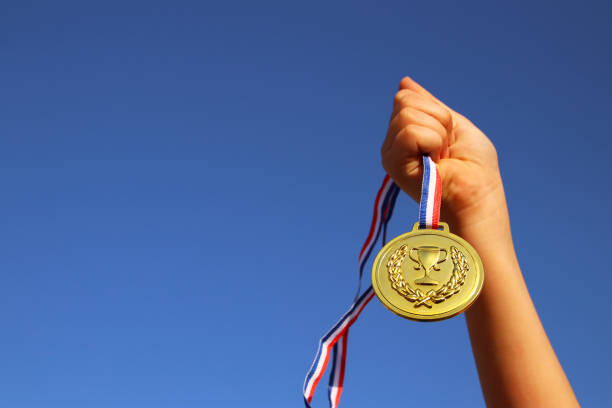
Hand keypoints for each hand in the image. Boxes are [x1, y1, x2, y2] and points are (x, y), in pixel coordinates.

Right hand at [381, 77, 503, 226]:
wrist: (478, 195)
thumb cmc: (474, 168)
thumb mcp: (454, 124)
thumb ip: (429, 105)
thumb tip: (404, 82)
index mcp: (406, 134)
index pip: (407, 97)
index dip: (437, 112)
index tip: (448, 138)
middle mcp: (393, 143)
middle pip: (405, 102)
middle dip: (437, 119)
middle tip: (445, 148)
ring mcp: (391, 153)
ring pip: (407, 114)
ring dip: (437, 133)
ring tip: (441, 157)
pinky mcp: (392, 164)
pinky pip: (410, 131)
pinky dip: (432, 141)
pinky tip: (435, 162)